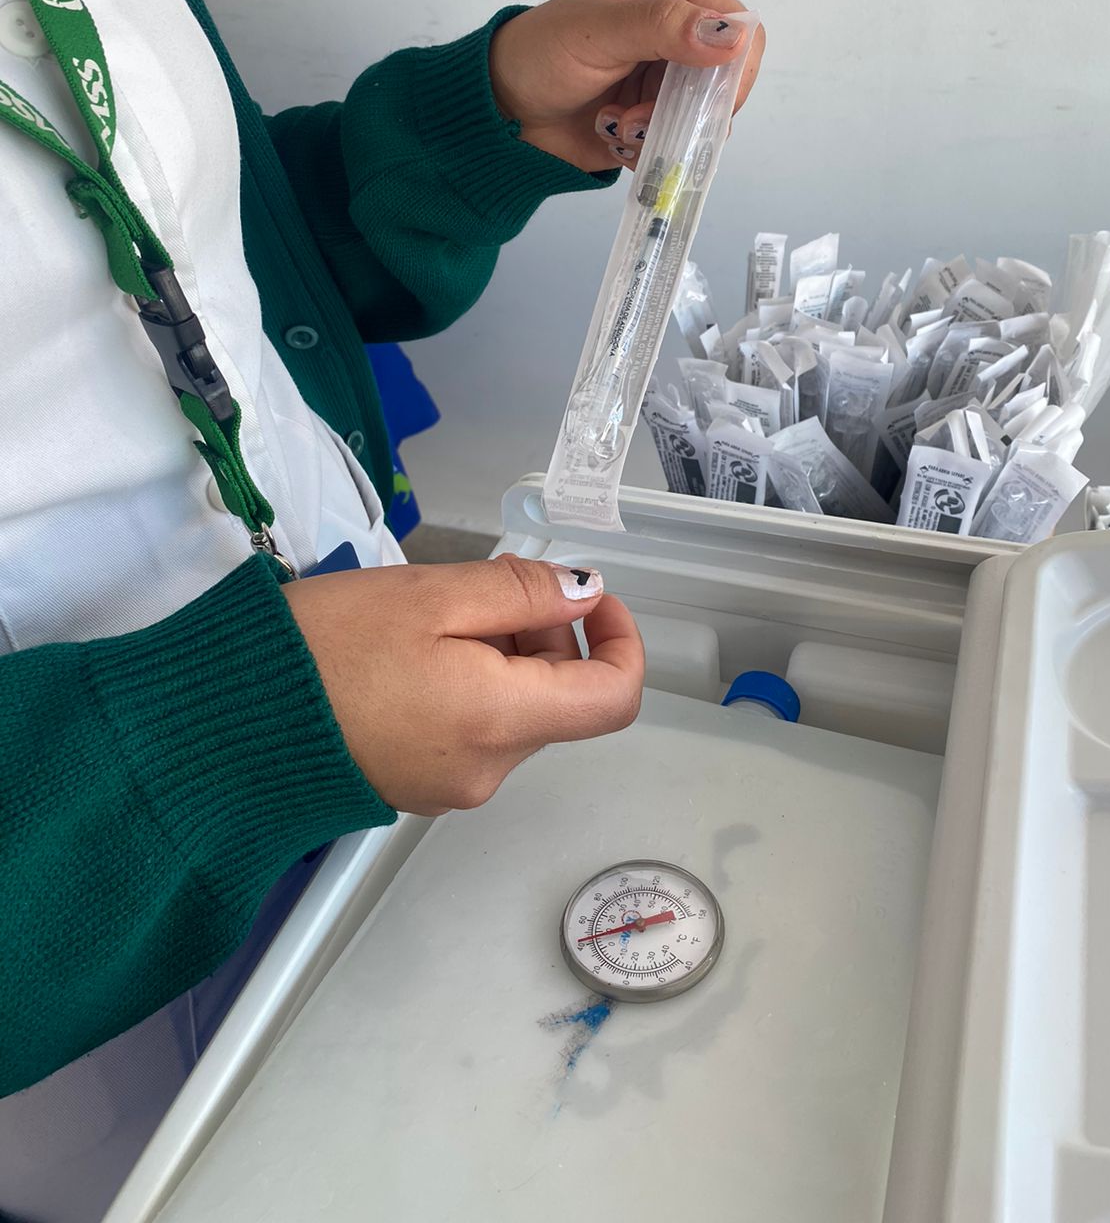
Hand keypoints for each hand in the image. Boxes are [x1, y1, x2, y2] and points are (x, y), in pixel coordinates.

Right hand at [283, 556, 642, 814]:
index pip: (614, 699)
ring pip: (513, 713)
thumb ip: (520, 592)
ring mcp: (449, 786)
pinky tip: (410, 653)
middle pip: (559, 701)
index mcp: (500, 722)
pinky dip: (467, 686)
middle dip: (544, 637)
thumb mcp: (429, 595)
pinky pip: (470, 732)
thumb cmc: (325, 648)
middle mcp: (487, 770)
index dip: (621, 640)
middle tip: (480, 588)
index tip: (591, 597)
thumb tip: (585, 594)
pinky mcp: (413, 785)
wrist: (224, 721)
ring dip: (502, 658)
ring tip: (432, 617)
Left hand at [488, 0, 765, 172]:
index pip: (739, 27)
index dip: (735, 64)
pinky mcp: (651, 123)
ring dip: (663, 130)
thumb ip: (664, 28)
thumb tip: (731, 36)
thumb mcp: (600, 31)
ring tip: (617, 125)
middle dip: (691, 107)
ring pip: (703, 120)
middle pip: (727, 81)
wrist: (500, 110)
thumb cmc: (539, 54)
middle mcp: (675, 39)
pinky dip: (648, 150)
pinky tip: (611, 136)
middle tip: (641, 114)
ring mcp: (664, 84)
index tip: (709, 95)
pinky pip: (677, 145)